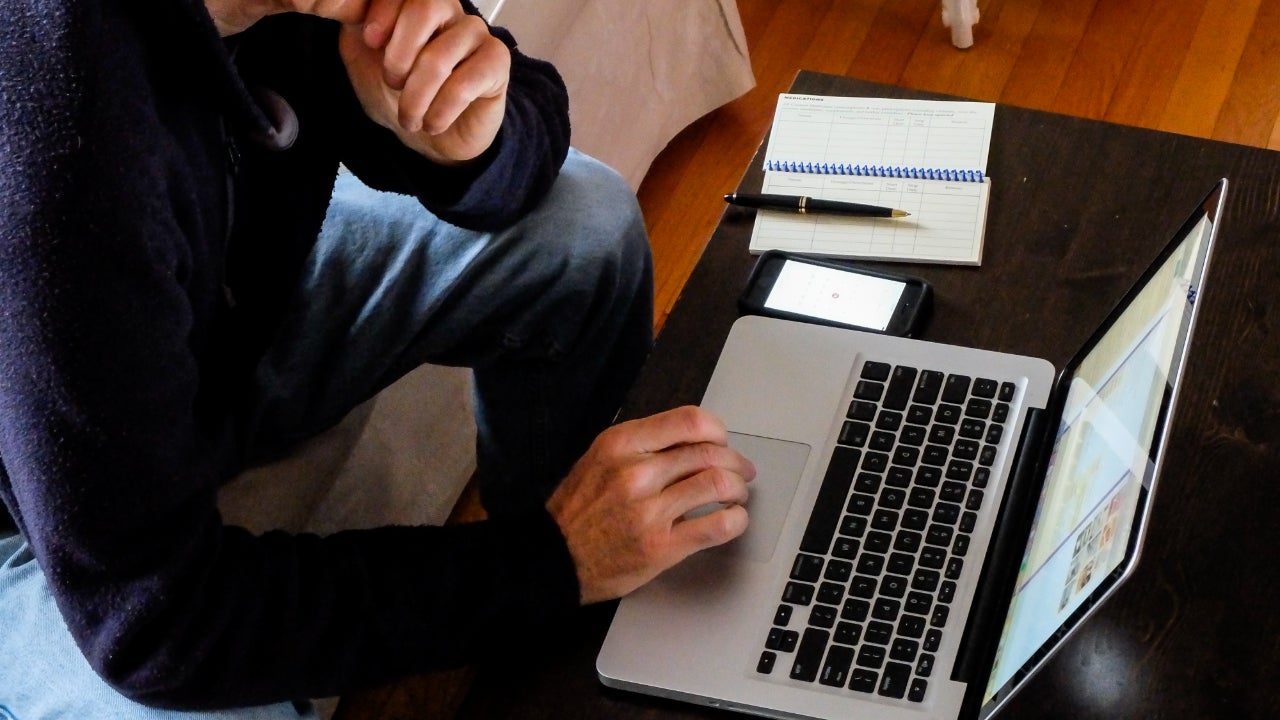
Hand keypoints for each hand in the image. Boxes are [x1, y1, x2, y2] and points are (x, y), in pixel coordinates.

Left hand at [336, 0, 510, 163]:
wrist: (428, 138)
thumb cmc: (396, 95)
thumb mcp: (362, 59)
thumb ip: (355, 29)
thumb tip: (351, 8)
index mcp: (417, 4)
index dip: (383, 13)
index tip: (371, 43)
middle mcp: (450, 10)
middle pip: (426, 8)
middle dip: (399, 55)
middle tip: (392, 84)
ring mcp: (476, 34)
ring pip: (440, 56)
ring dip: (416, 97)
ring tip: (411, 119)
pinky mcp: (497, 63)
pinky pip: (465, 83)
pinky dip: (441, 110)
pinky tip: (433, 123)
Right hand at [547, 406, 756, 604]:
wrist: (552, 558)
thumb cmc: (578, 510)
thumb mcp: (600, 459)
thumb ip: (644, 445)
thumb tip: (694, 441)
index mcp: (621, 445)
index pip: (689, 421)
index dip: (717, 430)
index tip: (722, 441)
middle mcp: (636, 473)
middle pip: (710, 453)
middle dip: (735, 462)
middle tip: (742, 471)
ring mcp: (649, 511)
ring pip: (718, 484)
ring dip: (738, 489)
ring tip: (737, 495)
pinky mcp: (661, 547)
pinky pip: (717, 526)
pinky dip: (736, 520)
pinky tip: (734, 519)